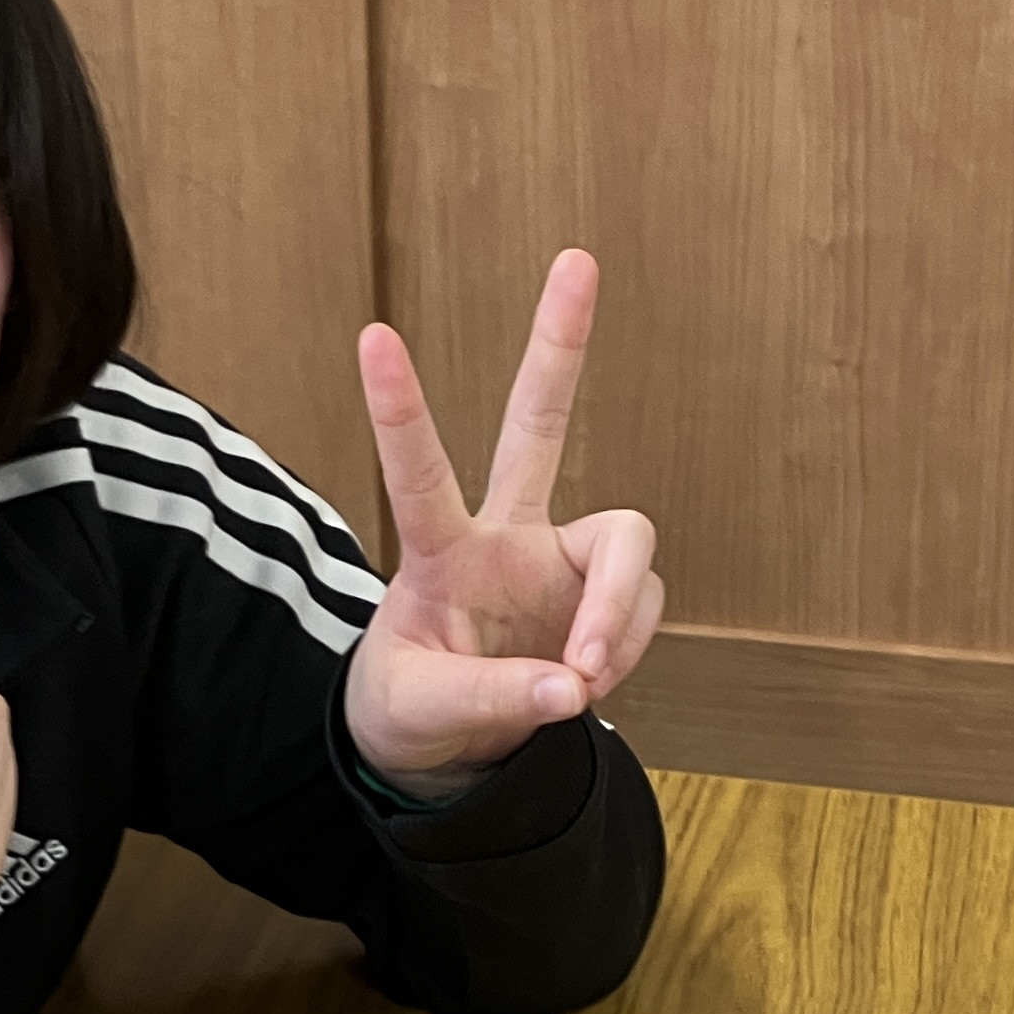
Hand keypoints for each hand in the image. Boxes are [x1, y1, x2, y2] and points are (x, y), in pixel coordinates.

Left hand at [342, 247, 663, 799]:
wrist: (450, 753)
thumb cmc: (411, 712)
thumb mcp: (422, 712)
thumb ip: (492, 698)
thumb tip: (570, 683)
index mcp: (440, 554)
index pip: (417, 473)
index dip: (399, 409)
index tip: (373, 335)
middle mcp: (505, 537)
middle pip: (539, 424)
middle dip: (560, 347)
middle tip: (577, 260)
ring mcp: (559, 562)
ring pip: (627, 539)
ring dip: (616, 610)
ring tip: (581, 672)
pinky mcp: (600, 598)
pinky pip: (640, 608)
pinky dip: (623, 646)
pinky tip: (585, 680)